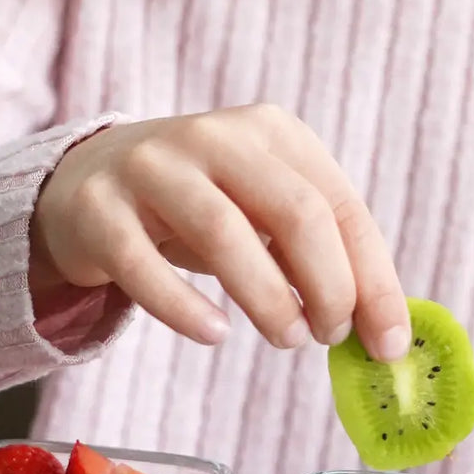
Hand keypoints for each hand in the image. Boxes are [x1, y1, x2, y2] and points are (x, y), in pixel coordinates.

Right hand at [31, 105, 410, 360]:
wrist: (85, 180)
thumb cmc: (197, 204)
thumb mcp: (259, 208)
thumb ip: (316, 252)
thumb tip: (380, 324)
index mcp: (269, 130)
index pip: (338, 202)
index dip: (372, 276)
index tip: (387, 342)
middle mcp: (213, 136)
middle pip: (294, 211)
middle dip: (329, 285)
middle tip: (330, 336)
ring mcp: (151, 167)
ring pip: (225, 232)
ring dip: (268, 298)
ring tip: (288, 338)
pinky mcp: (98, 209)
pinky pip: (144, 264)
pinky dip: (186, 307)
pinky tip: (215, 334)